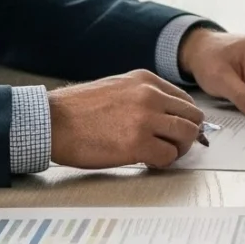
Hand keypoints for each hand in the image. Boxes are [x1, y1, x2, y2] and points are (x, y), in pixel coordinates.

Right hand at [46, 71, 206, 168]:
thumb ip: (143, 97)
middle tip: (171, 146)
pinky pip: (168, 156)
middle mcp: (150, 95)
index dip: (183, 120)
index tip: (176, 132)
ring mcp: (145, 118)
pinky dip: (161, 163)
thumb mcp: (117, 88)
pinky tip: (146, 161)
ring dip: (177, 150)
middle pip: (193, 118)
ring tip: (159, 154)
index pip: (185, 100)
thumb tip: (166, 116)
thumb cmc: (77, 110)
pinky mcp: (137, 143)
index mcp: (146, 80)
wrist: (51, 122)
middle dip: (186, 135)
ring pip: (187, 136)